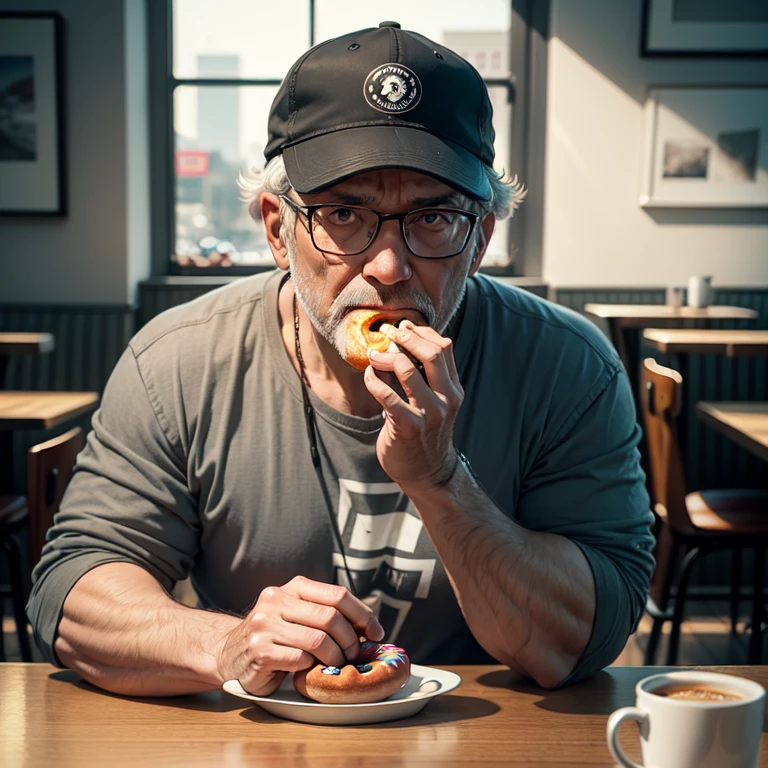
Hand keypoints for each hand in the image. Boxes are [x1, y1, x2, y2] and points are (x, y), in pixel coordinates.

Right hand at [217, 576, 383, 695]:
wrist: (229, 653)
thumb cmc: (274, 636)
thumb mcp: (299, 614)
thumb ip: (327, 612)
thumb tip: (371, 622)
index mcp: (293, 587)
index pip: (338, 595)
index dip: (363, 614)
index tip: (376, 632)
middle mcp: (276, 599)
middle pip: (331, 617)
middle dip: (350, 640)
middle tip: (353, 656)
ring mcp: (265, 624)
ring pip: (318, 640)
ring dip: (334, 657)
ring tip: (334, 665)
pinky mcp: (260, 650)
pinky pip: (299, 659)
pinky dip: (310, 668)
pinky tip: (306, 670)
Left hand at [364, 320, 461, 490]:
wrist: (427, 473)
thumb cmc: (425, 434)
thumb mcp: (431, 402)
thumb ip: (418, 377)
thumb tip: (393, 345)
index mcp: (454, 389)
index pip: (445, 348)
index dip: (422, 331)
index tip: (403, 326)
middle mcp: (446, 399)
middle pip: (433, 353)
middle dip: (407, 338)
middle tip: (388, 333)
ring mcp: (429, 414)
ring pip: (408, 370)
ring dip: (386, 357)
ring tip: (373, 355)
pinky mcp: (407, 427)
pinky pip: (386, 395)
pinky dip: (373, 380)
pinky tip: (368, 376)